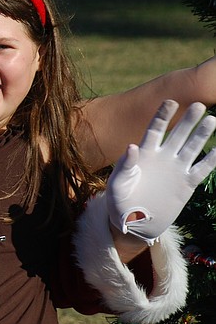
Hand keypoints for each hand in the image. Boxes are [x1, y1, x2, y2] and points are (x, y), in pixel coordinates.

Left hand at [106, 100, 215, 244]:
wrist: (133, 221)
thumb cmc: (119, 201)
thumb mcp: (117, 184)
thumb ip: (125, 165)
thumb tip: (133, 146)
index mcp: (144, 153)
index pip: (155, 129)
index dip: (163, 115)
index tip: (171, 101)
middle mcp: (162, 157)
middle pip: (177, 134)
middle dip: (187, 120)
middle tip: (199, 104)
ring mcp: (175, 169)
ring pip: (191, 148)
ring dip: (202, 135)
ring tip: (212, 120)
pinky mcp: (186, 184)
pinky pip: (201, 170)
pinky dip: (210, 160)